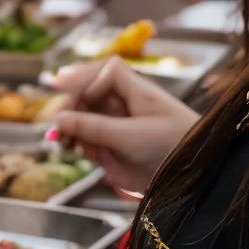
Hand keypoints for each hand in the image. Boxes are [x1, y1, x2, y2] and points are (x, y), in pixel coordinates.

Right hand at [50, 58, 196, 195]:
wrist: (191, 177)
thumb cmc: (173, 146)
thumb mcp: (131, 135)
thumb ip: (94, 128)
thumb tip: (60, 119)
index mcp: (137, 91)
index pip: (105, 72)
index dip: (85, 77)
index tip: (64, 88)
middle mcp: (124, 105)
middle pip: (88, 93)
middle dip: (71, 104)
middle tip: (58, 123)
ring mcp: (116, 126)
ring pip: (83, 117)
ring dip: (68, 125)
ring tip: (58, 139)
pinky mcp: (112, 147)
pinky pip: (86, 138)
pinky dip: (74, 141)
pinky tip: (67, 147)